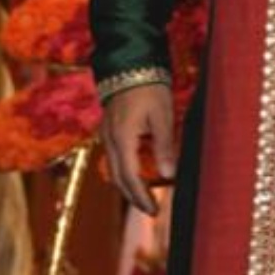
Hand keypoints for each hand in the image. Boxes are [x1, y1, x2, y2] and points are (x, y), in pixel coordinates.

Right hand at [101, 83, 175, 214]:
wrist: (129, 64)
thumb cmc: (150, 88)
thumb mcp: (162, 116)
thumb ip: (163, 146)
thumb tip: (167, 176)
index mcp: (122, 137)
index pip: (130, 176)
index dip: (142, 196)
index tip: (155, 210)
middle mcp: (109, 139)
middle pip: (117, 177)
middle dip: (133, 196)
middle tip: (151, 210)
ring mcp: (106, 134)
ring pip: (114, 168)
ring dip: (128, 185)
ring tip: (146, 197)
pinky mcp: (108, 129)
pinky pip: (114, 157)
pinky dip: (125, 171)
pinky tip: (138, 174)